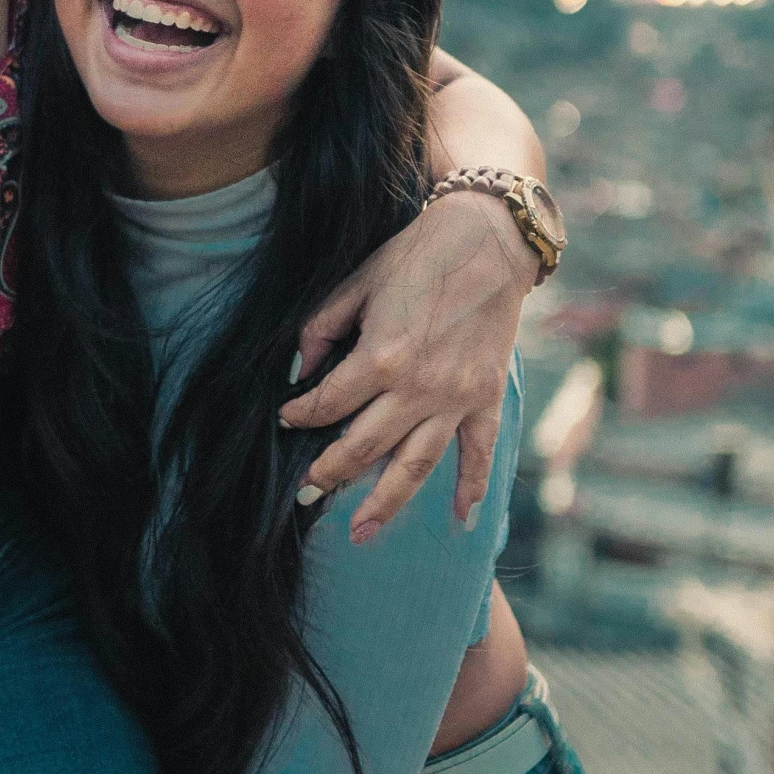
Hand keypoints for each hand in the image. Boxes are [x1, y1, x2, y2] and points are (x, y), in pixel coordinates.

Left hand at [278, 191, 532, 542]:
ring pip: (415, 465)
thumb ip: (322, 326)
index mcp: (381, 358)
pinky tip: (459, 520)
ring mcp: (456, 399)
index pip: (328, 403)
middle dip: (329, 472)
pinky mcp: (486, 398)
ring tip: (360, 533)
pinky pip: (479, 453)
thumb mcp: (358, 281)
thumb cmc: (417, 256)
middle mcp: (418, 389)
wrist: (488, 240)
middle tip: (306, 494)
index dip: (300, 414)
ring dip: (386, 503)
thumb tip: (298, 368)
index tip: (286, 419)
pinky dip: (471, 487)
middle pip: (364, 446)